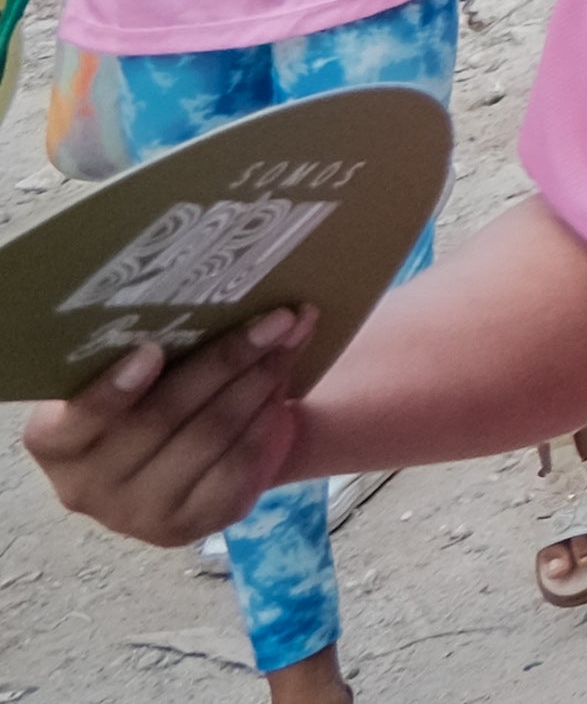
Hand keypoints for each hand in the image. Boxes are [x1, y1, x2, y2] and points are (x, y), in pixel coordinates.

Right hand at [24, 310, 314, 550]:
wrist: (180, 462)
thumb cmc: (147, 399)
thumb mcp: (129, 379)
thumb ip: (148, 352)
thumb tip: (220, 297)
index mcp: (58, 443)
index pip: (77, 420)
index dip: (112, 389)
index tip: (152, 350)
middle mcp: (88, 487)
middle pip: (163, 418)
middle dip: (226, 361)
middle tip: (276, 318)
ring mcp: (140, 514)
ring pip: (209, 437)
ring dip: (259, 381)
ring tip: (293, 337)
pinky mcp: (191, 525)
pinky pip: (238, 466)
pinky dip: (266, 419)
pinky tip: (286, 385)